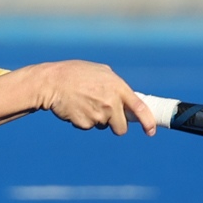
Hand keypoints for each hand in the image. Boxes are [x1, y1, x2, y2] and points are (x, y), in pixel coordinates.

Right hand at [29, 61, 156, 136]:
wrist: (51, 82)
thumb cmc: (75, 74)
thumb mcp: (100, 71)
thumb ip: (115, 85)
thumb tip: (126, 98)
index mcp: (117, 87)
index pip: (140, 108)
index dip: (148, 121)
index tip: (151, 130)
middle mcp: (111, 102)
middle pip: (121, 127)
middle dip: (115, 125)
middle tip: (104, 113)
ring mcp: (98, 115)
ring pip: (103, 126)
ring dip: (97, 119)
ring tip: (84, 102)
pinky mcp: (85, 123)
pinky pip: (89, 126)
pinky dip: (83, 120)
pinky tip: (75, 107)